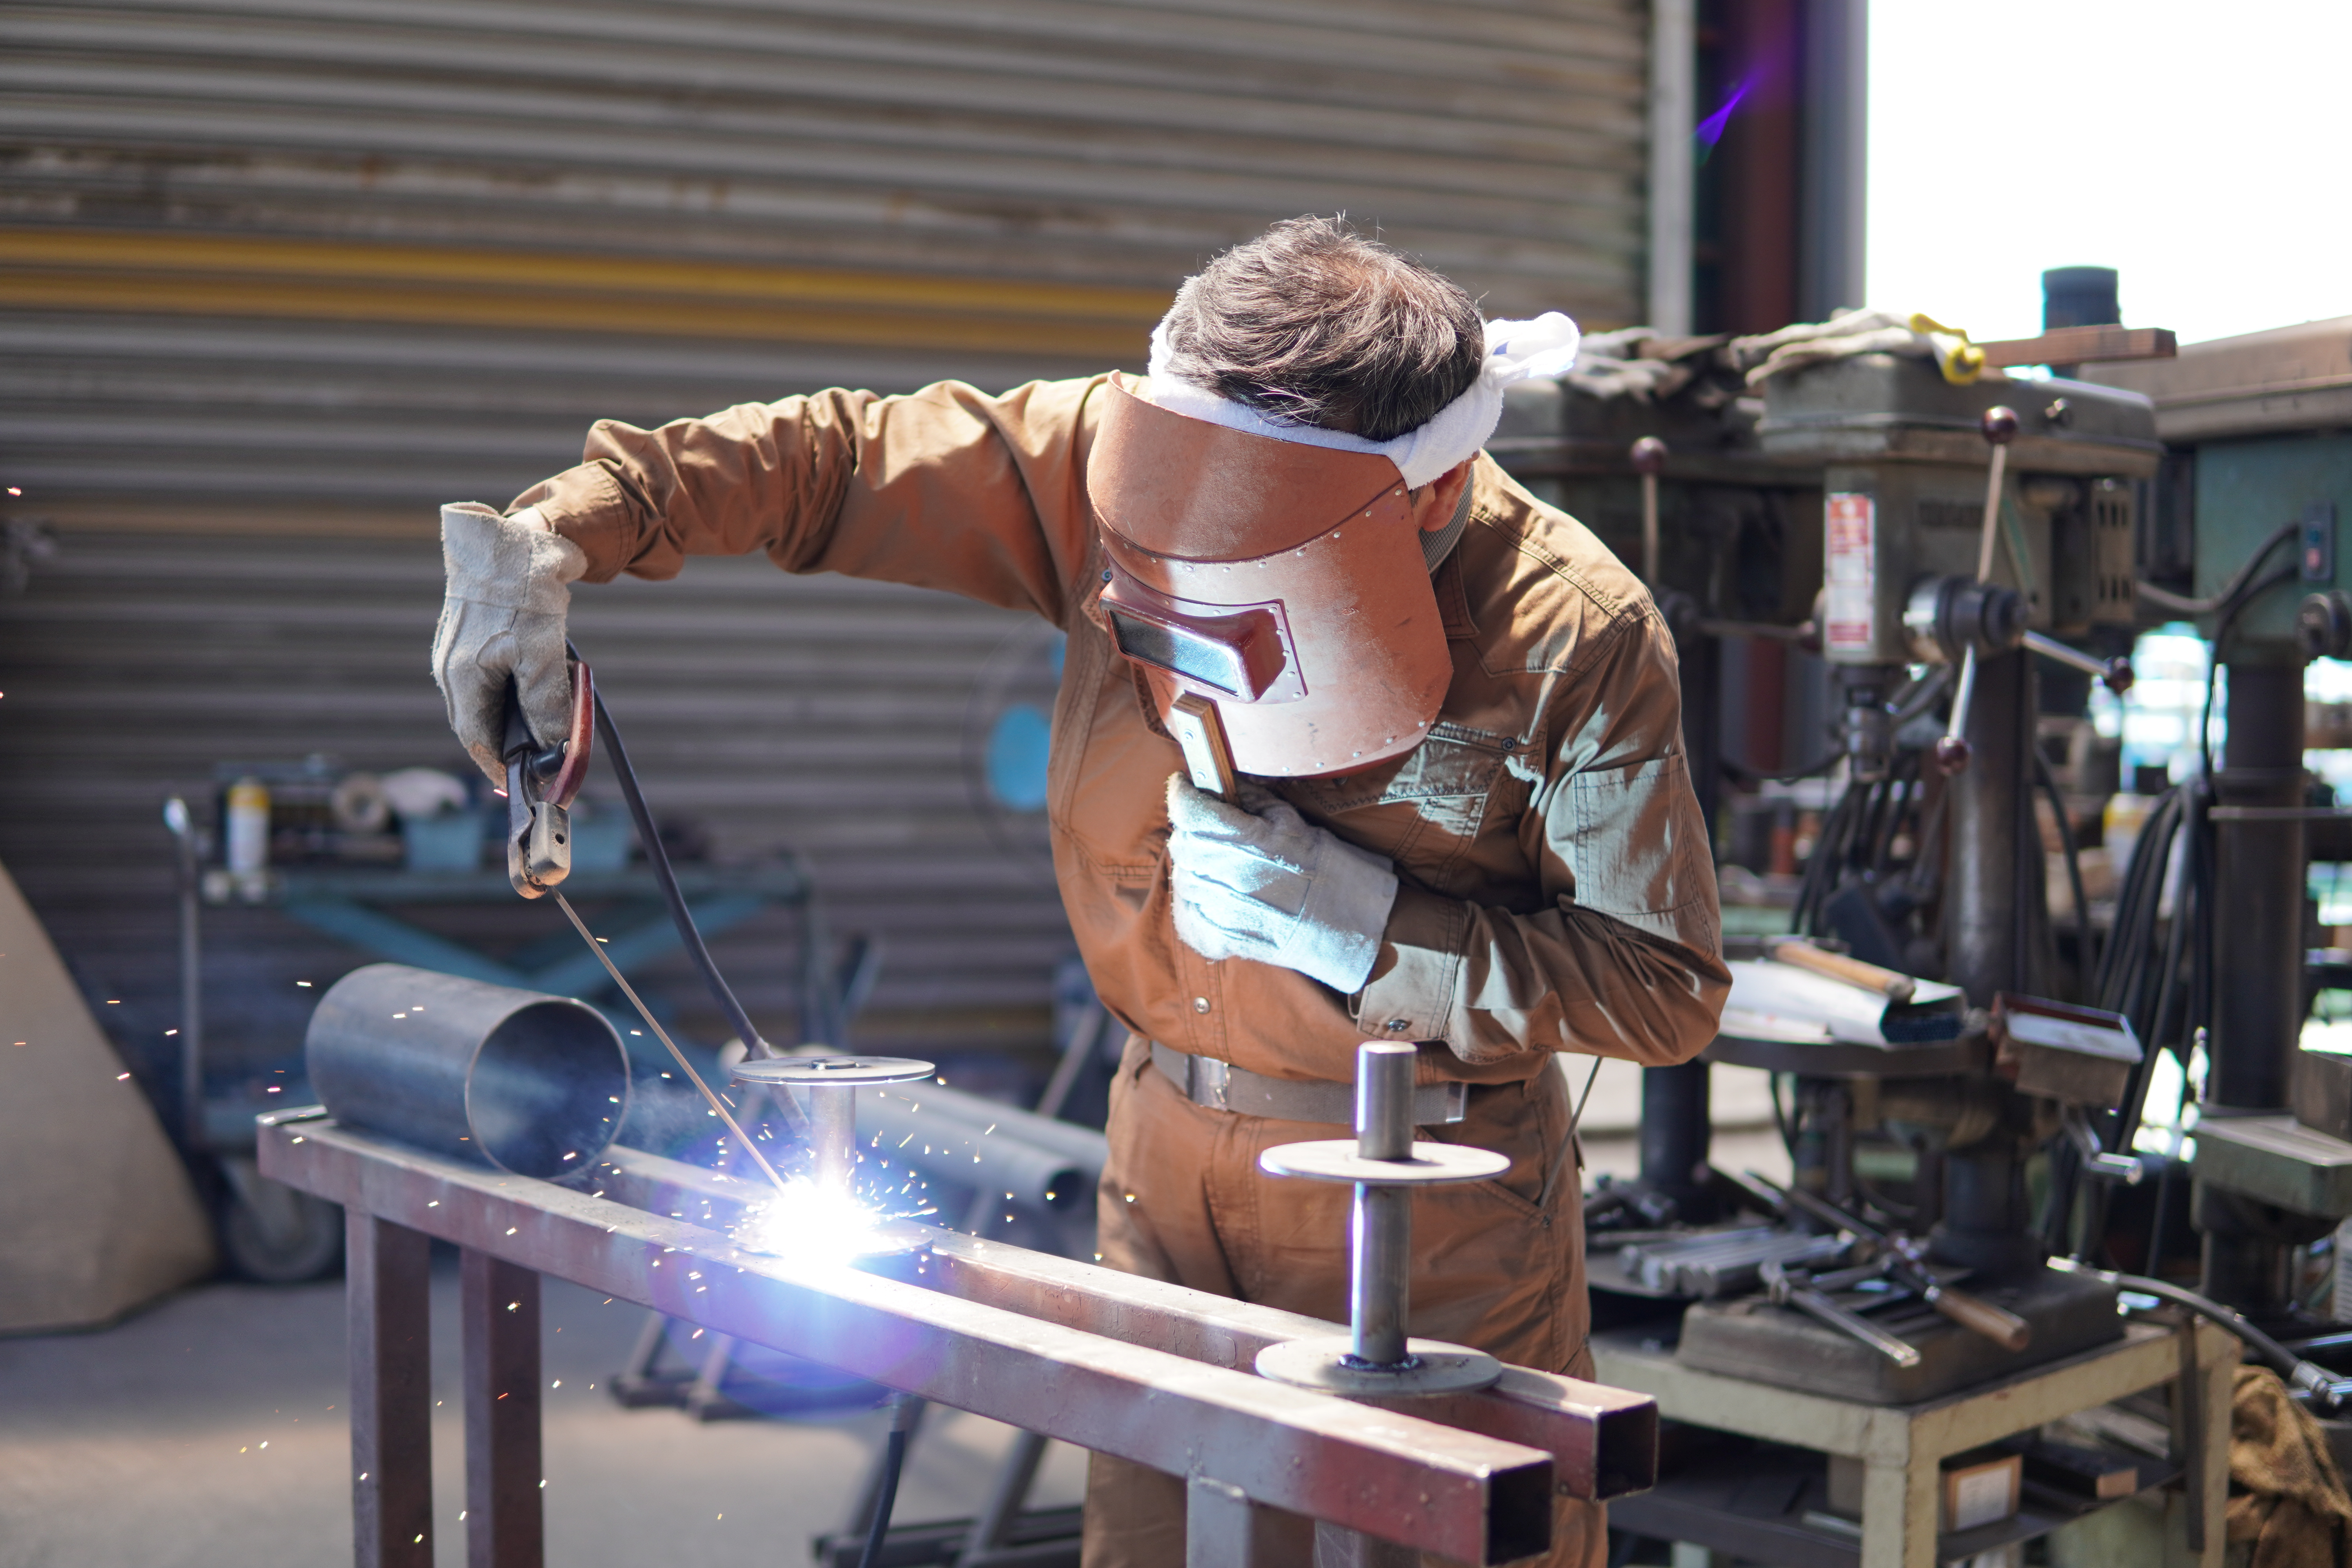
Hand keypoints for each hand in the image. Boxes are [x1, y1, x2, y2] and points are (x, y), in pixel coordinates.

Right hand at [430, 504, 586, 783]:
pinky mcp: (470, 637)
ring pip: (485, 702)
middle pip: (479, 723)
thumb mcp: (542, 652)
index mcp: (460, 676)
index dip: (499, 766)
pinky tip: (537, 691)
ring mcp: (457, 652)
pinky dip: (512, 693)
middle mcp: (451, 667)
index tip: (522, 785)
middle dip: (510, 745)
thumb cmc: (522, 590)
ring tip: (546, 729)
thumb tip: (551, 745)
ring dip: (513, 718)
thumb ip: (545, 703)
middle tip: (542, 762)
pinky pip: (489, 679)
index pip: (476, 738)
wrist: (512, 538)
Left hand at [1163, 773, 1397, 992]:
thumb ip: (1250, 799)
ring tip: (1221, 865)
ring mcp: (1219, 911)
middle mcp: (1227, 875)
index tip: (1185, 784)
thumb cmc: (1323, 866)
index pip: (1190, 809)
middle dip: (1192, 829)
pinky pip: (1186, 915)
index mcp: (1246, 840)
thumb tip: (1223, 781)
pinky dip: (1193, 904)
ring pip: (1182, 878)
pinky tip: (1214, 896)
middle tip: (1211, 828)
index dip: (1183, 792)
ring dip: (1195, 866)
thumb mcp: (1291, 821)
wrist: (1345, 921)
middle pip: (1182, 842)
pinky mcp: (1219, 939)